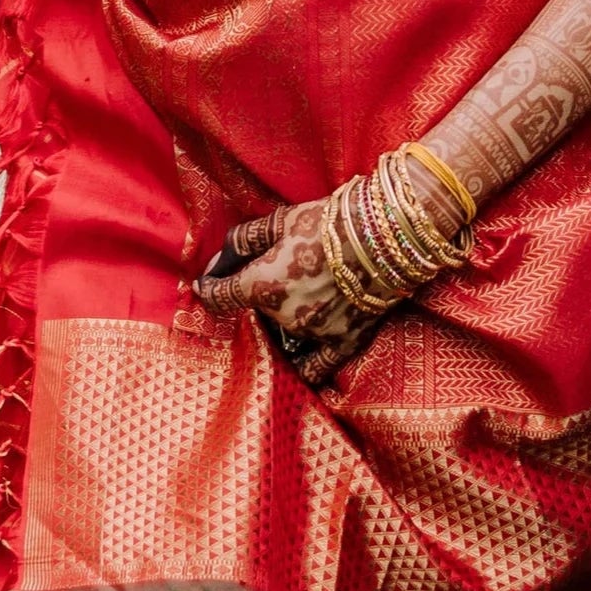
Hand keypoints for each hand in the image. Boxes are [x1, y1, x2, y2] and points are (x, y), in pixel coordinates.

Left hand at [194, 199, 380, 390]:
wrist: (383, 233)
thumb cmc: (327, 221)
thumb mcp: (280, 221)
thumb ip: (242, 241)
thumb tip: (214, 262)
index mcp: (262, 287)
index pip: (221, 296)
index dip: (210, 288)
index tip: (207, 285)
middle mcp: (284, 318)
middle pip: (257, 313)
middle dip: (258, 296)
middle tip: (275, 272)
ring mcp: (314, 335)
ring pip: (285, 335)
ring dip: (283, 321)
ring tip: (298, 297)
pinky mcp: (343, 343)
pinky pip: (316, 369)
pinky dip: (304, 365)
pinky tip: (299, 358)